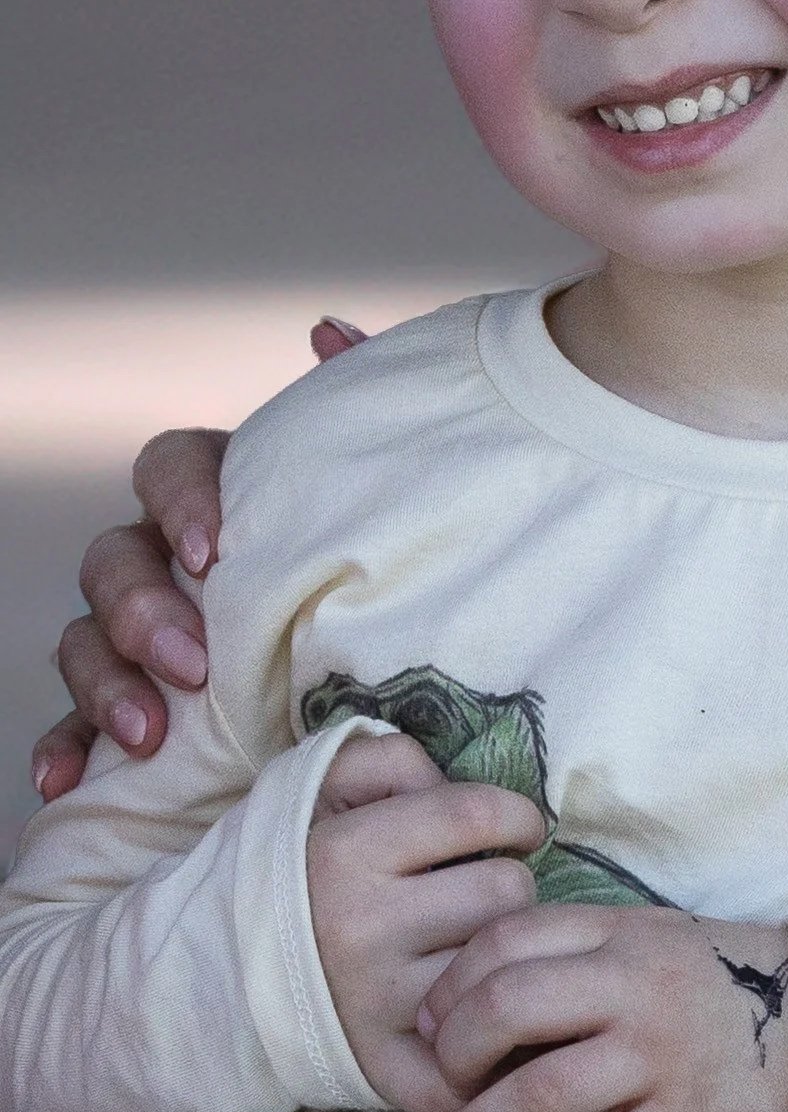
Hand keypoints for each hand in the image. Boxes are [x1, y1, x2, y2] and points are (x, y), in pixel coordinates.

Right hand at [33, 320, 365, 798]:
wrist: (400, 657)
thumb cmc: (381, 550)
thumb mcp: (384, 481)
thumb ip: (362, 401)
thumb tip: (328, 332)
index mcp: (217, 492)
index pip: (168, 466)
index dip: (181, 501)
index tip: (217, 552)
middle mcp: (162, 556)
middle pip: (114, 560)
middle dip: (141, 611)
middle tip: (192, 661)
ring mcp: (136, 633)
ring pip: (85, 640)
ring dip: (103, 683)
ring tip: (146, 735)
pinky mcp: (130, 704)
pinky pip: (72, 722)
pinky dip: (61, 747)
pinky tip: (66, 779)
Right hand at [306, 730, 545, 1111]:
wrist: (207, 980)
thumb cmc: (285, 872)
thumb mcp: (319, 787)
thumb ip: (391, 762)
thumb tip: (458, 790)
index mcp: (346, 853)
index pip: (478, 815)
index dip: (515, 815)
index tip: (517, 829)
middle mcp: (362, 930)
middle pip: (505, 892)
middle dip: (505, 883)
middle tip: (477, 894)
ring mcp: (376, 1005)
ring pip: (498, 962)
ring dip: (497, 951)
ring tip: (467, 946)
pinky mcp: (383, 1069)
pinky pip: (470, 1060)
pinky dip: (487, 1045)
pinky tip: (476, 1017)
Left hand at [416, 905, 787, 1111]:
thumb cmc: (722, 984)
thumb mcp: (653, 940)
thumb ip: (580, 955)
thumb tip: (479, 1000)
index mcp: (621, 932)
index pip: (506, 940)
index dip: (451, 987)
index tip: (428, 1027)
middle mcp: (633, 986)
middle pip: (506, 1007)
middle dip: (449, 1059)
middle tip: (435, 1095)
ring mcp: (659, 1055)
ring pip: (538, 1092)